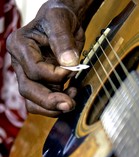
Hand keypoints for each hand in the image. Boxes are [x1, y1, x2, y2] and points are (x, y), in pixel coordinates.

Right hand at [7, 0, 92, 116]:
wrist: (63, 24)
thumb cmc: (58, 18)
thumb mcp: (60, 20)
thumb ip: (63, 40)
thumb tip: (69, 64)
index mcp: (19, 46)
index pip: (34, 71)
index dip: (55, 75)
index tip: (72, 70)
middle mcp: (20, 64)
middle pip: (28, 91)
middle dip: (50, 101)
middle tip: (70, 104)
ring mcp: (28, 76)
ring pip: (33, 102)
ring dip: (53, 107)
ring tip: (72, 101)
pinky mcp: (39, 84)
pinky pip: (43, 103)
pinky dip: (57, 105)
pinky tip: (71, 94)